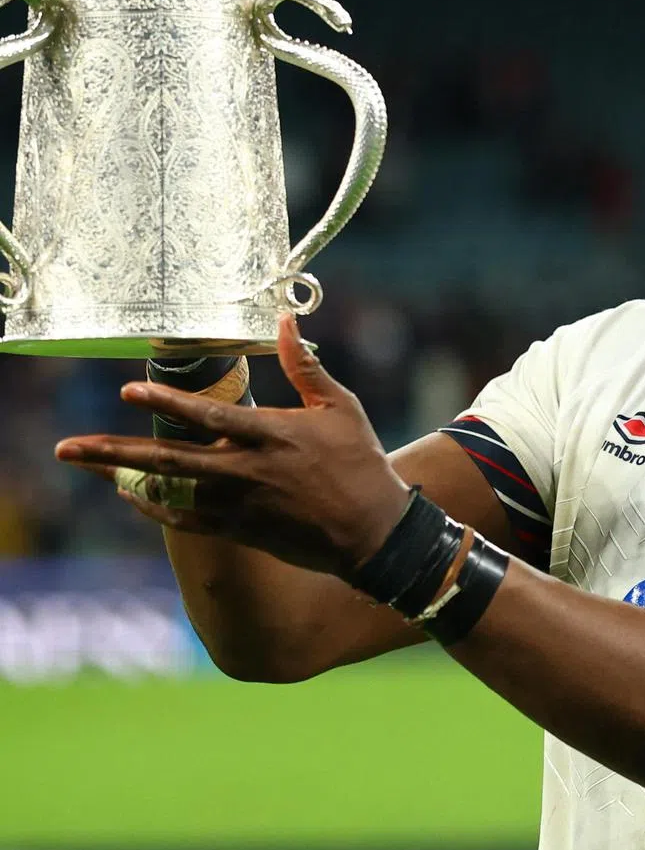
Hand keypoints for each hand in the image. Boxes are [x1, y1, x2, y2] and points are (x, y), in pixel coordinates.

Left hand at [55, 315, 410, 578]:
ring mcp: (239, 504)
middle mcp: (247, 470)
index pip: (207, 415)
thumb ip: (305, 365)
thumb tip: (286, 319)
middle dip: (113, 452)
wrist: (371, 531)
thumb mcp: (340, 407)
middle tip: (67, 447)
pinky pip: (184, 520)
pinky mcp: (240, 530)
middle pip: (168, 459)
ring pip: (169, 490)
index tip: (126, 388)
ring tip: (85, 465)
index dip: (165, 401)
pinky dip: (154, 507)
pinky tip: (131, 494)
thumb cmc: (360, 461)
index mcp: (272, 434)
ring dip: (123, 477)